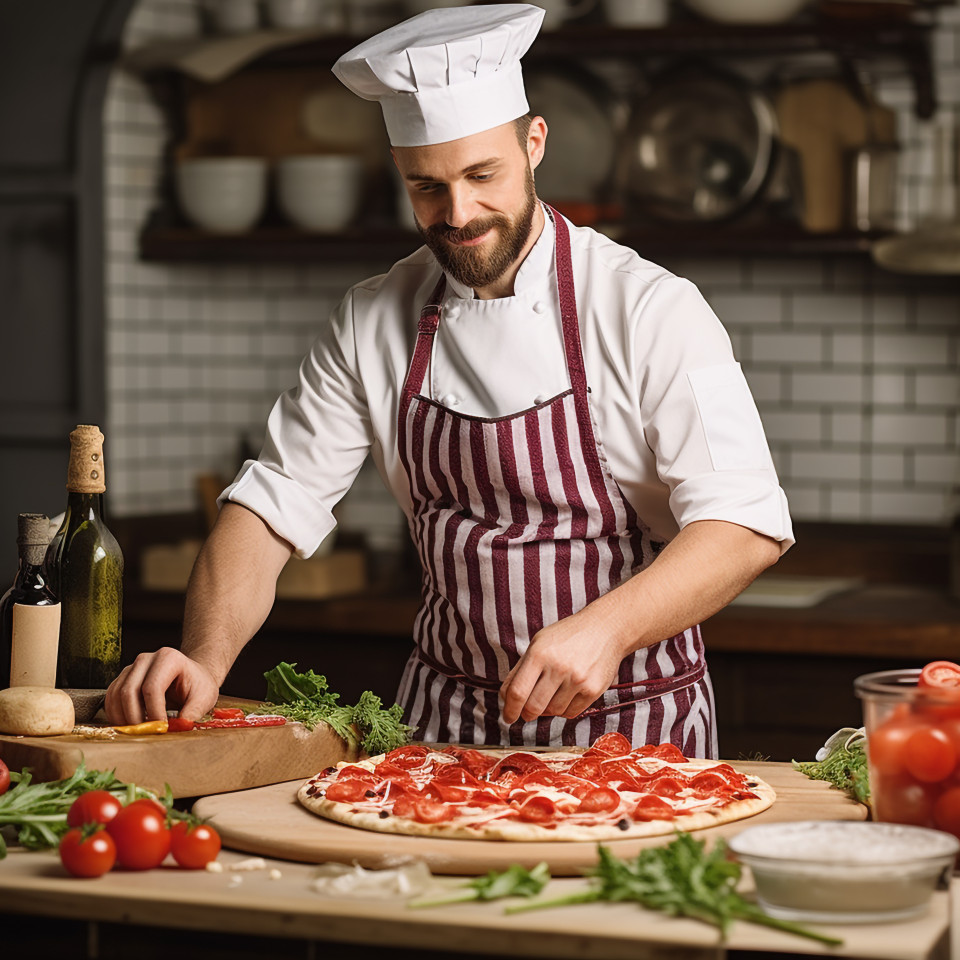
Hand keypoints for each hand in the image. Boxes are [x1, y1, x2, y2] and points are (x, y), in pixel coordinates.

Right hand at [104, 648, 219, 724]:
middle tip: (147, 733)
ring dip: (123, 718)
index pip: (152, 688)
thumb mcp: (205, 697)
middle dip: (135, 717)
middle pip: (129, 691)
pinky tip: (129, 725)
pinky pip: (110, 697)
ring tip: (139, 731)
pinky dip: (116, 714)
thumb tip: (179, 727)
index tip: (161, 728)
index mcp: (168, 658)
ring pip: (116, 694)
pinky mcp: (123, 678)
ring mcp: (132, 667)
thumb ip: (193, 711)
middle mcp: (146, 659)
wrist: (191, 677)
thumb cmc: (198, 685)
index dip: (154, 712)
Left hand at [499, 612, 627, 724]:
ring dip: (547, 709)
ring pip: (552, 712)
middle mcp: (558, 667)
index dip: (510, 710)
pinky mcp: (593, 690)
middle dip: (526, 714)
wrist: (605, 629)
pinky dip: (563, 710)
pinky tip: (565, 696)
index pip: (518, 692)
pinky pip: (571, 713)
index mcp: (539, 653)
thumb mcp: (538, 643)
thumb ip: (520, 670)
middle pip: (534, 707)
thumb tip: (505, 697)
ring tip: (550, 695)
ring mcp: (578, 680)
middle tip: (526, 713)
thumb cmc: (567, 636)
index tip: (508, 717)